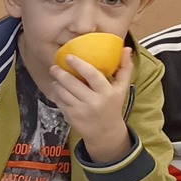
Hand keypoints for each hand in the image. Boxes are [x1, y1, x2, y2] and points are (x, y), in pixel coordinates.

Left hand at [48, 45, 133, 165]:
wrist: (105, 132)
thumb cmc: (113, 105)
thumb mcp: (122, 88)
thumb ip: (125, 68)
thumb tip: (126, 48)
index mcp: (107, 92)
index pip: (91, 75)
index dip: (79, 64)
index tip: (69, 56)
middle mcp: (94, 101)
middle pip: (72, 83)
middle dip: (60, 73)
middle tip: (54, 67)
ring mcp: (81, 110)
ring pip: (63, 93)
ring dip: (57, 84)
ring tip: (55, 78)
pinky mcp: (72, 117)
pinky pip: (60, 103)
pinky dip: (57, 95)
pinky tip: (57, 90)